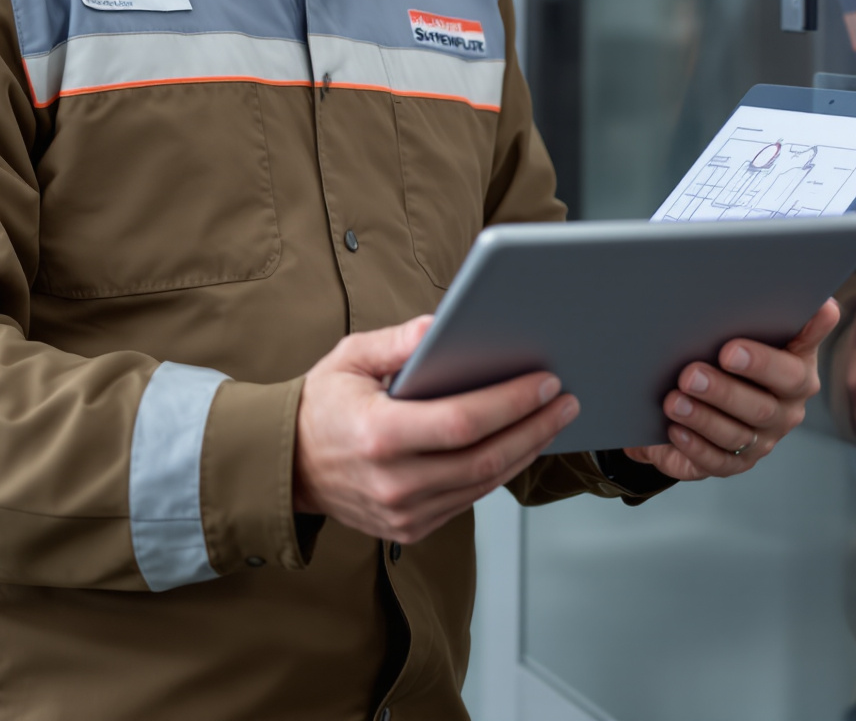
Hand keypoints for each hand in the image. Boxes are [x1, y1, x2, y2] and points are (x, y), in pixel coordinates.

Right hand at [293, 315, 578, 543]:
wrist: (288, 466)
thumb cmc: (322, 405)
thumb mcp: (349, 359)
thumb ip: (396, 342)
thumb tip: (439, 326)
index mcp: (378, 436)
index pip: (462, 423)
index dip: (511, 403)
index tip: (546, 382)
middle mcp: (393, 482)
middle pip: (484, 458)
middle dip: (535, 427)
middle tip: (567, 400)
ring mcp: (403, 513)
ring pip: (483, 483)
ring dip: (525, 451)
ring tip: (553, 419)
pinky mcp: (410, 528)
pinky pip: (468, 500)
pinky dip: (498, 472)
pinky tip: (518, 445)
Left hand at [623, 299, 840, 480]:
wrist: (704, 391)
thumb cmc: (730, 350)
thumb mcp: (748, 329)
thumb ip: (775, 316)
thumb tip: (817, 303)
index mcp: (796, 373)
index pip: (792, 368)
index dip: (765, 362)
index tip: (732, 349)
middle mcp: (785, 410)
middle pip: (762, 407)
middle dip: (724, 391)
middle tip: (691, 373)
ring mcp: (762, 440)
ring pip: (736, 435)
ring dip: (703, 418)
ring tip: (673, 400)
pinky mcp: (736, 462)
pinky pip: (718, 462)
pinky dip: (695, 447)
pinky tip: (676, 430)